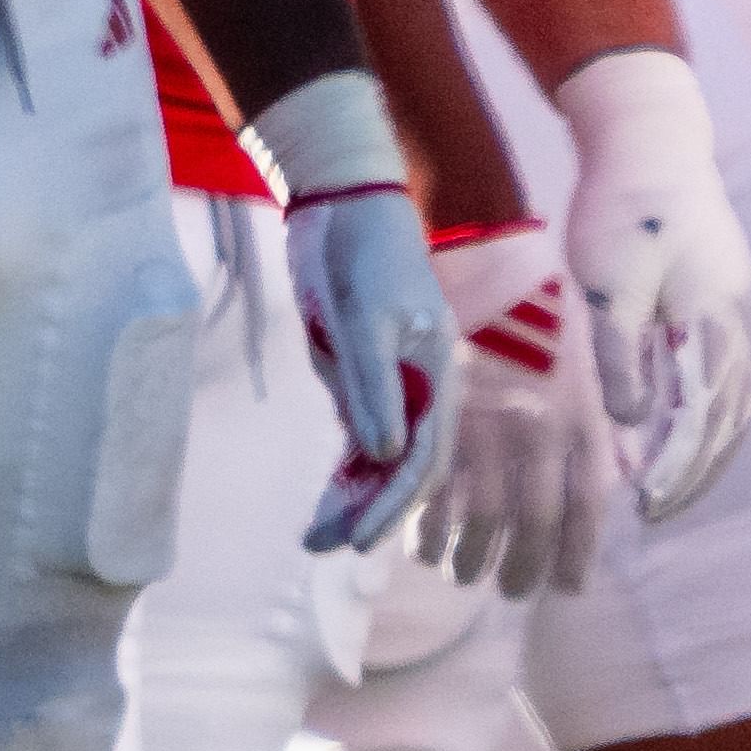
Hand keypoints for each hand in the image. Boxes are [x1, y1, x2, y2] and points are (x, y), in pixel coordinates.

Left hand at [288, 181, 459, 550]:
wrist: (341, 205)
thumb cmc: (357, 253)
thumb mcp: (361, 315)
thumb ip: (372, 383)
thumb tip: (381, 452)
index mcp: (435, 376)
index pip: (419, 458)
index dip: (391, 502)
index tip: (358, 538)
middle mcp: (421, 389)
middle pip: (400, 466)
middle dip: (368, 510)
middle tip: (325, 546)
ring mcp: (391, 382)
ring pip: (377, 456)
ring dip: (350, 495)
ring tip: (314, 535)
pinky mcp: (362, 373)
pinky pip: (358, 431)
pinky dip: (344, 466)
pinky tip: (327, 496)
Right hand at [412, 227, 612, 597]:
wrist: (475, 245)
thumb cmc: (539, 299)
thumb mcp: (587, 360)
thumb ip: (602, 423)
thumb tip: (623, 476)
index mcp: (580, 418)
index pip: (587, 510)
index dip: (576, 557)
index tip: (566, 589)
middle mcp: (537, 430)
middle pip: (532, 523)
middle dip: (521, 568)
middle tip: (509, 592)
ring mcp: (482, 423)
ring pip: (479, 514)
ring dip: (469, 556)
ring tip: (462, 575)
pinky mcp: (432, 411)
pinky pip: (431, 486)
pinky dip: (426, 524)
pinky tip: (421, 543)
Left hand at [555, 47, 750, 517]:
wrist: (646, 138)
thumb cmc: (620, 209)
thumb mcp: (608, 287)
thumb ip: (621, 358)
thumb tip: (631, 427)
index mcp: (711, 324)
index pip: (703, 419)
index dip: (678, 466)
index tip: (649, 503)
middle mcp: (734, 321)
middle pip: (727, 414)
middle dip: (696, 464)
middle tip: (659, 504)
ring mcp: (732, 305)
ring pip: (730, 392)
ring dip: (705, 439)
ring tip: (669, 475)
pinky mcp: (718, 291)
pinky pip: (721, 366)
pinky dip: (705, 403)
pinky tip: (674, 417)